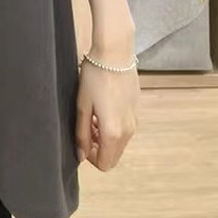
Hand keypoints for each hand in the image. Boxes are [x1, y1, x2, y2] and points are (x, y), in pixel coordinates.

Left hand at [74, 45, 139, 170]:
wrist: (115, 54)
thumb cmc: (95, 77)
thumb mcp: (82, 106)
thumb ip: (81, 133)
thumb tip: (80, 155)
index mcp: (113, 132)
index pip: (105, 164)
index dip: (90, 156)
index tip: (81, 138)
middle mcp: (128, 131)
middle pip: (113, 155)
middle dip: (97, 147)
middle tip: (85, 126)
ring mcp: (135, 121)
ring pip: (119, 143)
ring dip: (104, 136)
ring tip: (91, 114)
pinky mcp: (136, 111)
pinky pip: (125, 129)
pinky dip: (112, 126)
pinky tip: (102, 107)